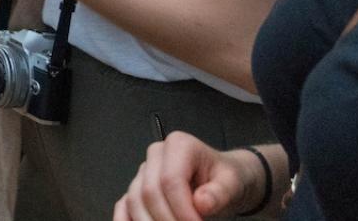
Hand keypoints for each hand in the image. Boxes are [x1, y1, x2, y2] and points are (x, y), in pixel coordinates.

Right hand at [113, 132, 258, 220]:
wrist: (223, 182)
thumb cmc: (226, 179)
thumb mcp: (233, 183)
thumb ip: (220, 193)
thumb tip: (202, 202)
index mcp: (179, 145)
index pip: (170, 180)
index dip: (181, 209)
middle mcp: (156, 155)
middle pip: (149, 192)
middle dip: (166, 220)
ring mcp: (144, 172)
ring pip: (134, 201)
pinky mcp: (137, 189)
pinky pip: (124, 205)